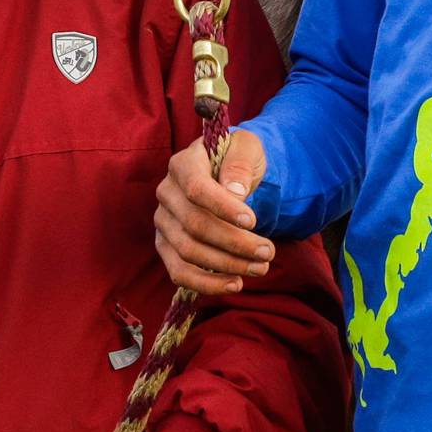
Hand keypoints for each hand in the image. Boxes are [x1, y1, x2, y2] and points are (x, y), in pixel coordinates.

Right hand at [153, 131, 271, 294]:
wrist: (229, 175)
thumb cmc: (239, 160)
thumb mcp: (247, 148)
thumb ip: (240, 162)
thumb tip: (234, 191)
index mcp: (183, 164)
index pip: (196, 189)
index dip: (223, 208)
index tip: (252, 221)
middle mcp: (166, 193)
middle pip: (195, 225)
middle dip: (234, 243)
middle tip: (267, 252)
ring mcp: (163, 222)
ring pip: (188, 252)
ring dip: (226, 265)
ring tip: (260, 268)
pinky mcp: (166, 246)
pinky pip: (179, 272)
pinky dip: (206, 283)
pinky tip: (235, 283)